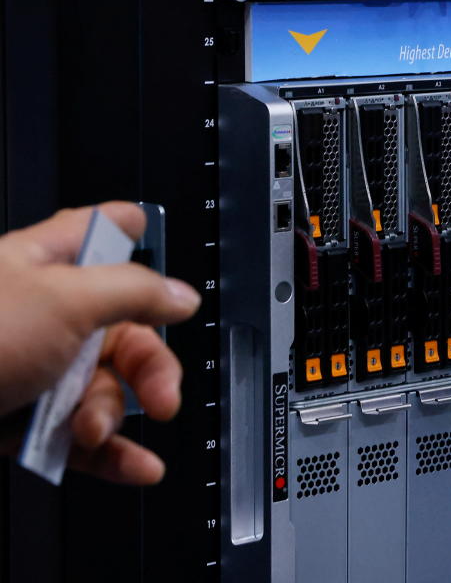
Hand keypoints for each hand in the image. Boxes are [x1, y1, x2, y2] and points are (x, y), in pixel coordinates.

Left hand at [0, 203, 200, 484]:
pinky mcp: (22, 422)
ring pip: (103, 390)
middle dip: (147, 367)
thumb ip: (133, 290)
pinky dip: (112, 454)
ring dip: (114, 416)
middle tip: (158, 395)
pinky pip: (81, 437)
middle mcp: (42, 315)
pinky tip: (135, 465)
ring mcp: (32, 371)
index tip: (160, 254)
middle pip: (123, 331)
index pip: (99, 233)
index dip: (134, 235)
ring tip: (95, 431)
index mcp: (46, 265)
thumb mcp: (63, 300)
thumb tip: (180, 294)